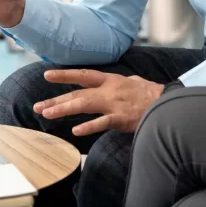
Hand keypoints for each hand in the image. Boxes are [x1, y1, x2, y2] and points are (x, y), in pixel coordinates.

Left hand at [34, 70, 163, 136]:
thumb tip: (111, 81)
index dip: (64, 75)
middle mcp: (109, 89)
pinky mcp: (121, 118)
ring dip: (64, 109)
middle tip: (38, 106)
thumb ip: (118, 82)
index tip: (47, 75)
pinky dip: (89, 126)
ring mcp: (114, 104)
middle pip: (77, 93)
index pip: (83, 75)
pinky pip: (102, 123)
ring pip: (83, 105)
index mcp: (111, 79)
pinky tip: (76, 131)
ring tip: (47, 114)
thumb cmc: (150, 93)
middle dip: (56, 99)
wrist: (167, 102)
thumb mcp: (132, 80)